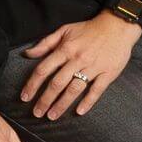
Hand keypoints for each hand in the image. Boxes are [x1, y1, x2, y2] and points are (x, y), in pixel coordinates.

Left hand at [20, 10, 140, 119]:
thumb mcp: (64, 31)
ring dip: (62, 104)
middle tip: (37, 113)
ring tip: (52, 116)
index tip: (25, 97)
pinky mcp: (108, 73)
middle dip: (45, 100)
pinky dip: (88, 102)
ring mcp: (93, 67)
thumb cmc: (88, 29)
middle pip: (57, 83)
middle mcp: (77, 59)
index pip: (43, 70)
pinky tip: (79, 112)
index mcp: (65, 49)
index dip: (32, 84)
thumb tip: (27, 54)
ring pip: (74, 89)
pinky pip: (96, 90)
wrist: (117, 26)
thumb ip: (45, 43)